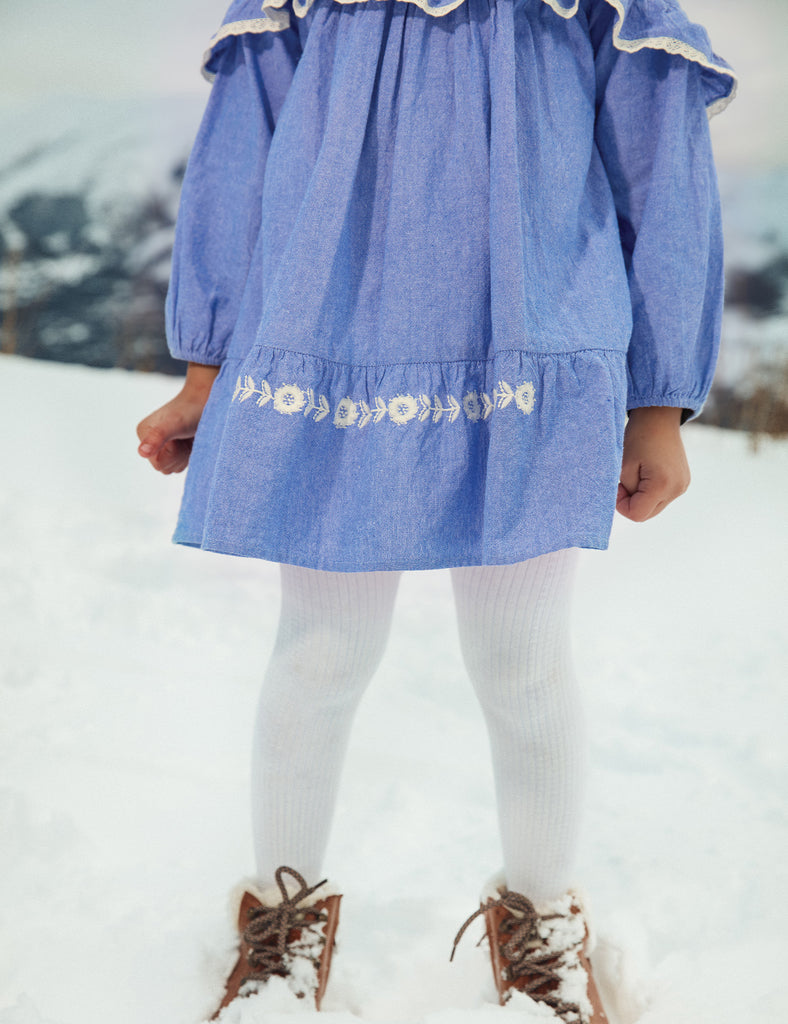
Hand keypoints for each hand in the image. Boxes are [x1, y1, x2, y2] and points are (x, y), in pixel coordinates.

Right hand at [136, 363, 219, 473]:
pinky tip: (192, 440)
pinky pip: (181, 463)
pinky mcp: (176, 446)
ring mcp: (164, 444)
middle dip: (180, 455)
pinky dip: (190, 454)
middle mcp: (150, 439)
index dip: (173, 454)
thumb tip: (142, 452)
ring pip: (174, 466)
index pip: (158, 464)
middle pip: (166, 467)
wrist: (207, 398)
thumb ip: (157, 437)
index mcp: (144, 434)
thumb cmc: (191, 410)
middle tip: (186, 437)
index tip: (180, 437)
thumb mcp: (174, 424)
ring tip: (190, 437)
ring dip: (187, 455)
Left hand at [616, 406, 690, 521]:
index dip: (621, 505)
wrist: (659, 417)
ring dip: (641, 497)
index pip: (637, 514)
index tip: (617, 486)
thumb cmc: (638, 438)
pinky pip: (662, 497)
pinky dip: (650, 492)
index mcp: (662, 485)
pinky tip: (647, 474)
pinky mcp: (683, 482)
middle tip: (623, 482)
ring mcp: (682, 486)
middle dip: (631, 502)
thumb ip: (627, 491)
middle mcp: (677, 489)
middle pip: (647, 514)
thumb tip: (631, 506)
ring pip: (654, 507)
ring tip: (636, 475)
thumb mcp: (625, 466)